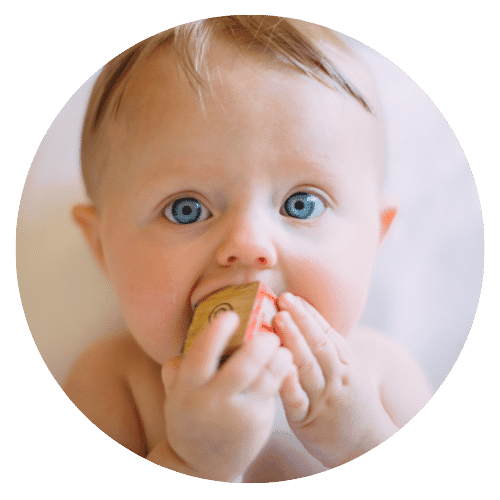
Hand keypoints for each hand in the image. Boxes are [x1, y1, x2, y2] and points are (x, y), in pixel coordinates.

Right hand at [162, 311, 292, 481]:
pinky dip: (283, 373)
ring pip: (266, 379)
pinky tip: (286, 362)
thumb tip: (187, 341)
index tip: (231, 316)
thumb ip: (177, 369)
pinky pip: (274, 391)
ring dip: (279, 358)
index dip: (217, 334)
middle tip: (269, 333)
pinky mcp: (259, 421)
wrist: (202, 465)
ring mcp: (239, 414)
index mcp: (188, 389)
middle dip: (260, 346)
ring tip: (282, 346)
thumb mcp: (175, 395)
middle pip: (242, 367)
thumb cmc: (190, 418)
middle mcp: (214, 401)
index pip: (201, 356)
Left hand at [274, 294, 397, 467]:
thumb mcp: (350, 377)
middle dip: (301, 320)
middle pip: (319, 345)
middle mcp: (336, 379)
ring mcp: (322, 400)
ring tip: (279, 319)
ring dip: (293, 340)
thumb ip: (331, 354)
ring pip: (308, 366)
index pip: (328, 335)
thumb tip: (307, 325)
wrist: (369, 450)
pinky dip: (290, 383)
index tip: (295, 297)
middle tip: (284, 298)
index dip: (310, 314)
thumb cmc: (352, 407)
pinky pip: (298, 400)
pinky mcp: (307, 421)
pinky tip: (280, 366)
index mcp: (346, 366)